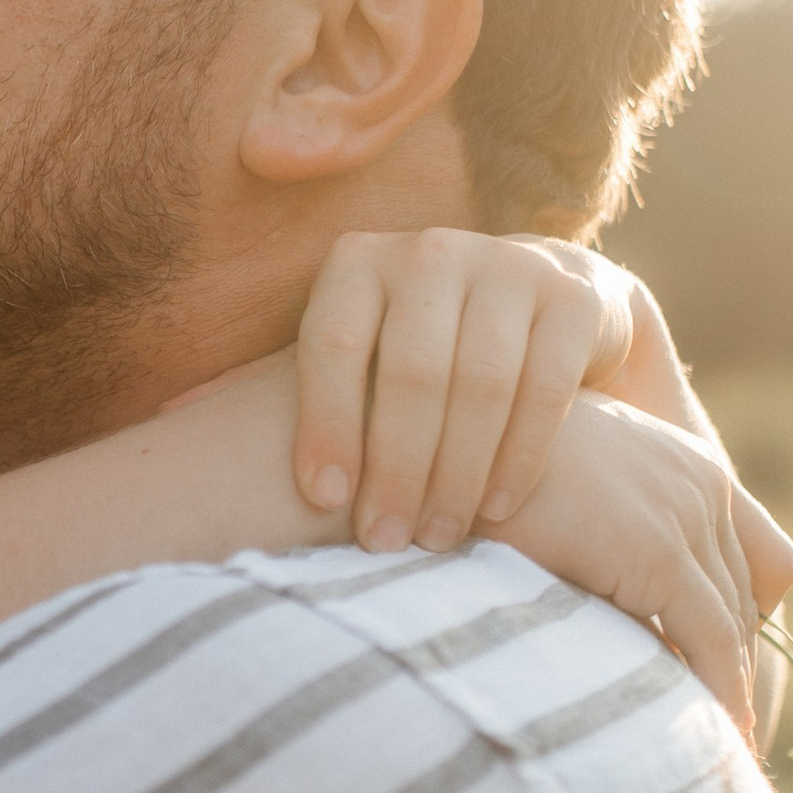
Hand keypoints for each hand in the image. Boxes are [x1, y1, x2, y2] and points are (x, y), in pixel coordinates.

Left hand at [293, 230, 642, 551]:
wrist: (538, 299)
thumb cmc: (418, 349)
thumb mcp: (360, 351)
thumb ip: (308, 392)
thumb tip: (221, 449)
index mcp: (359, 262)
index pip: (334, 345)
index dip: (326, 425)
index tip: (325, 501)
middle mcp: (430, 252)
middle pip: (411, 373)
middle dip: (396, 469)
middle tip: (386, 541)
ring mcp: (508, 266)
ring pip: (480, 384)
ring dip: (456, 474)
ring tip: (438, 536)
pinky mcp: (572, 297)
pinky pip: (543, 389)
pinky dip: (518, 457)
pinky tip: (495, 508)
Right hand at [494, 395, 792, 735]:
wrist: (437, 446)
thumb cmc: (476, 475)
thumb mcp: (555, 495)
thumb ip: (599, 532)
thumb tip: (604, 603)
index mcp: (682, 463)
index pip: (750, 560)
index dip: (737, 624)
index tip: (714, 674)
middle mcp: (701, 482)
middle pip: (745, 596)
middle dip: (733, 666)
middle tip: (723, 731)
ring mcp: (684, 512)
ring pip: (732, 623)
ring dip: (727, 687)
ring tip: (718, 746)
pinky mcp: (659, 552)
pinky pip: (710, 639)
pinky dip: (718, 691)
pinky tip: (710, 733)